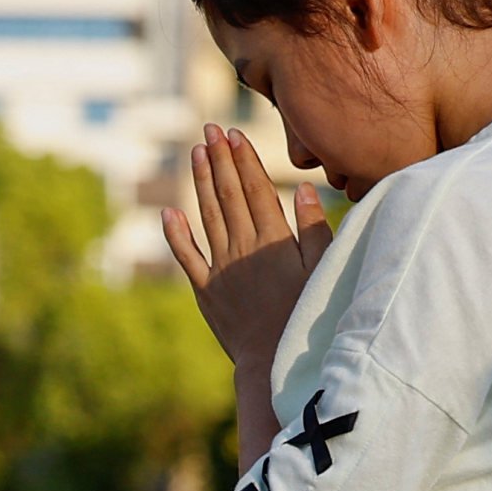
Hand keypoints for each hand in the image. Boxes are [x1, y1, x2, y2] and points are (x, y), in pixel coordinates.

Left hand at [162, 121, 330, 374]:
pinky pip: (187, 256)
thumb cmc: (308, 315)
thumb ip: (314, 229)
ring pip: (208, 216)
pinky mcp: (206, 290)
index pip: (256, 189)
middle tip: (209, 129)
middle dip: (220, 159)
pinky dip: (176, 233)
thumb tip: (304, 190)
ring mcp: (221, 268)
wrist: (275, 361)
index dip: (244, 160)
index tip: (234, 134)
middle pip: (229, 194)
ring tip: (196, 153)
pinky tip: (168, 211)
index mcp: (274, 240)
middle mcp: (243, 247)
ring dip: (201, 182)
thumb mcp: (323, 271)